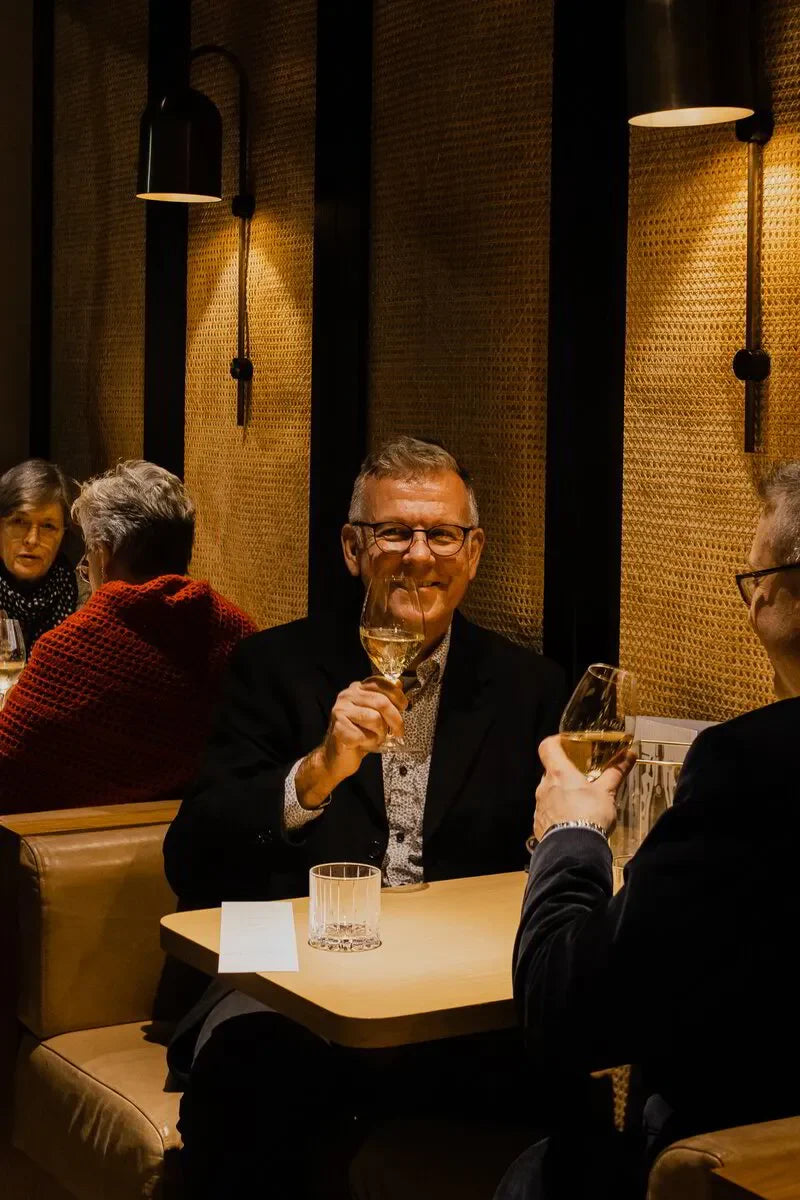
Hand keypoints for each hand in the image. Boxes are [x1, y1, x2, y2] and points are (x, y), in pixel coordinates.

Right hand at [295, 677, 406, 807]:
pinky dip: (369, 743)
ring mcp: (340, 711)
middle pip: (381, 702)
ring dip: (381, 733)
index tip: (403, 707)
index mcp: (356, 689)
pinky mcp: (339, 728)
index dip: (397, 695)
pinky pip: (365, 735)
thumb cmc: (359, 735)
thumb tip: (399, 683)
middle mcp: (346, 696)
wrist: (338, 757)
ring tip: (375, 738)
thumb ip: (385, 698)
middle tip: (399, 732)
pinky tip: (362, 744)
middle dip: (396, 720)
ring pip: (375, 719)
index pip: (380, 683)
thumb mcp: (375, 713)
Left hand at [533, 735, 635, 842]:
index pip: (547, 747)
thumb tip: (629, 755)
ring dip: (562, 794)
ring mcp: (540, 806)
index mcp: (559, 773)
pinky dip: (558, 812)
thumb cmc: (589, 816)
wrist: (574, 850)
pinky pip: (547, 812)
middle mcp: (544, 786)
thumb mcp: (607, 792)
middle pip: (550, 771)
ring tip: (581, 803)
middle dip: (564, 773)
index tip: (567, 743)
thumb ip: (616, 772)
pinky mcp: (539, 824)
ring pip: (549, 792)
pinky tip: (572, 821)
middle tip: (581, 778)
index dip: (556, 742)